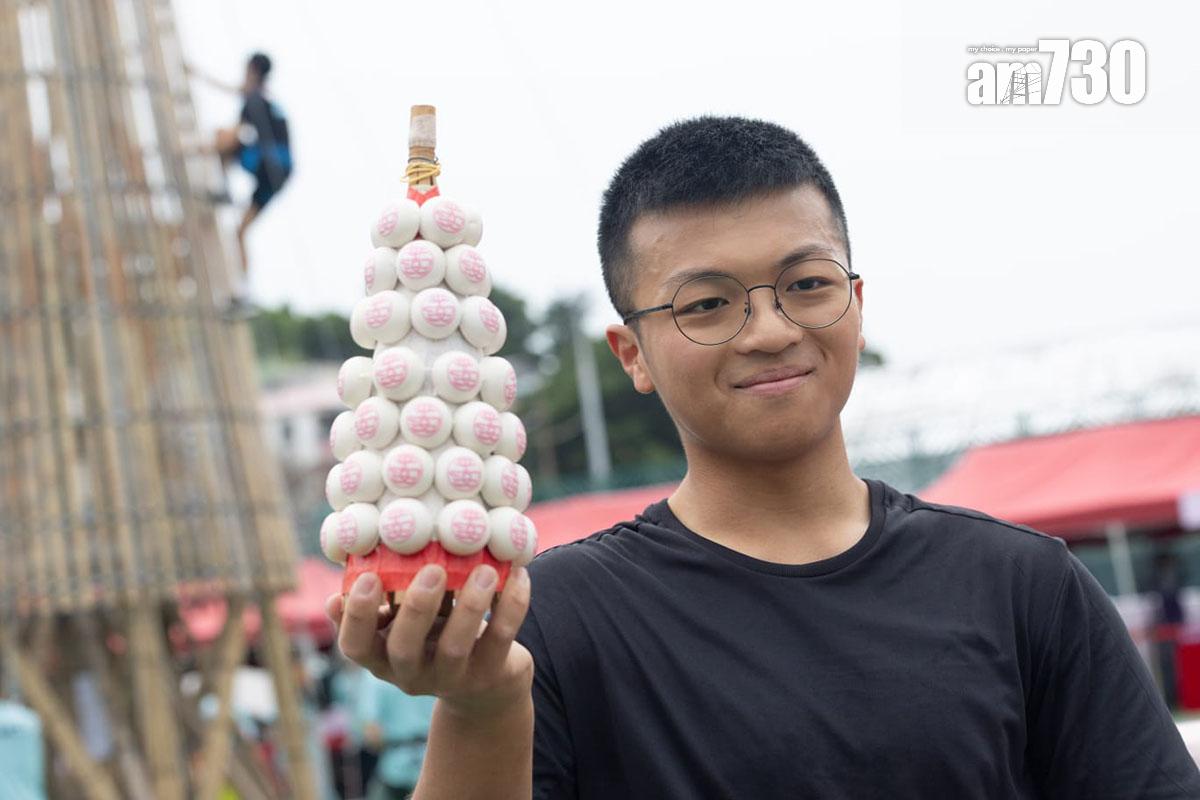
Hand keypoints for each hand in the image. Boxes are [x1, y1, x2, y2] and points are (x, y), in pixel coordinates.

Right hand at [326, 564, 533, 719]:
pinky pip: (501, 637)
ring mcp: (452, 678)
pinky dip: (512, 604)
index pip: (356, 647)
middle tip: (432, 570)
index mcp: (382, 658)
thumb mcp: (403, 626)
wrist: (486, 684)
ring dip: (469, 605)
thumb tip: (342, 590)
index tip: (368, 578)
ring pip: (455, 647)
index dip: (358, 616)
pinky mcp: (491, 673)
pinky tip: (519, 575)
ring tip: (484, 570)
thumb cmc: (433, 637)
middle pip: (404, 649)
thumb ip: (379, 607)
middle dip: (416, 608)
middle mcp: (412, 674)